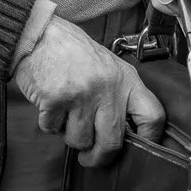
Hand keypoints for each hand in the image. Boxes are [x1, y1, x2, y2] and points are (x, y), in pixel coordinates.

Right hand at [11, 15, 165, 167]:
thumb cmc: (72, 50)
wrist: (38, 33)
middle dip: (99, 157)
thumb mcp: (108, 65)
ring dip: (69, 136)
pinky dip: (49, 124)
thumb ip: (119, 94)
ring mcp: (81, 95)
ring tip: (65, 116)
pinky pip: (53, 130)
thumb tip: (125, 132)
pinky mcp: (55, 100)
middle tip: (90, 158)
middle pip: (112, 142)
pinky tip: (50, 107)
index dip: (149, 140)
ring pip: (80, 140)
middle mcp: (107, 88)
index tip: (138, 151)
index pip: (152, 117)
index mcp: (125, 78)